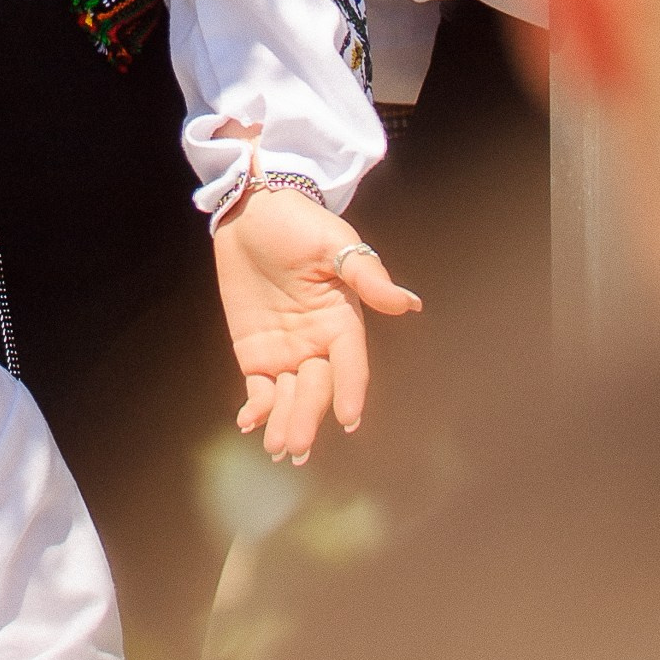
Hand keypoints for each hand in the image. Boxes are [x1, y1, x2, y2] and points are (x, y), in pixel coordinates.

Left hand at [211, 182, 419, 464]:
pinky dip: (257, 408)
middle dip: (308, 417)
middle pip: (318, 387)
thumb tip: (409, 304)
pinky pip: (260, 389)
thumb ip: (367, 276)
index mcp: (343, 320)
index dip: (351, 390)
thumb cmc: (300, 223)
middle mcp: (318, 343)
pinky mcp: (256, 352)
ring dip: (285, 422)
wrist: (253, 210)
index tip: (349, 419)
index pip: (351, 362)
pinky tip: (250, 424)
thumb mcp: (335, 244)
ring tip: (279, 449)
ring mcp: (287, 351)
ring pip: (290, 397)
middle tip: (297, 447)